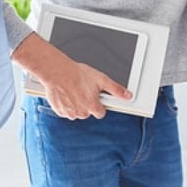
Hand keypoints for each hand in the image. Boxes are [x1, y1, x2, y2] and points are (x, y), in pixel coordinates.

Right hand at [15, 34, 131, 119]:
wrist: (58, 72)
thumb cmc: (78, 74)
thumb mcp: (101, 79)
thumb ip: (116, 90)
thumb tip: (128, 96)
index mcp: (93, 107)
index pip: (100, 113)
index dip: (98, 104)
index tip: (95, 98)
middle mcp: (82, 113)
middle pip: (88, 112)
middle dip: (86, 103)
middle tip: (82, 90)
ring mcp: (70, 113)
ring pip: (76, 112)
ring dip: (76, 104)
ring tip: (73, 90)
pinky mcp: (59, 111)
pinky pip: (65, 111)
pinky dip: (66, 104)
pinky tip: (66, 94)